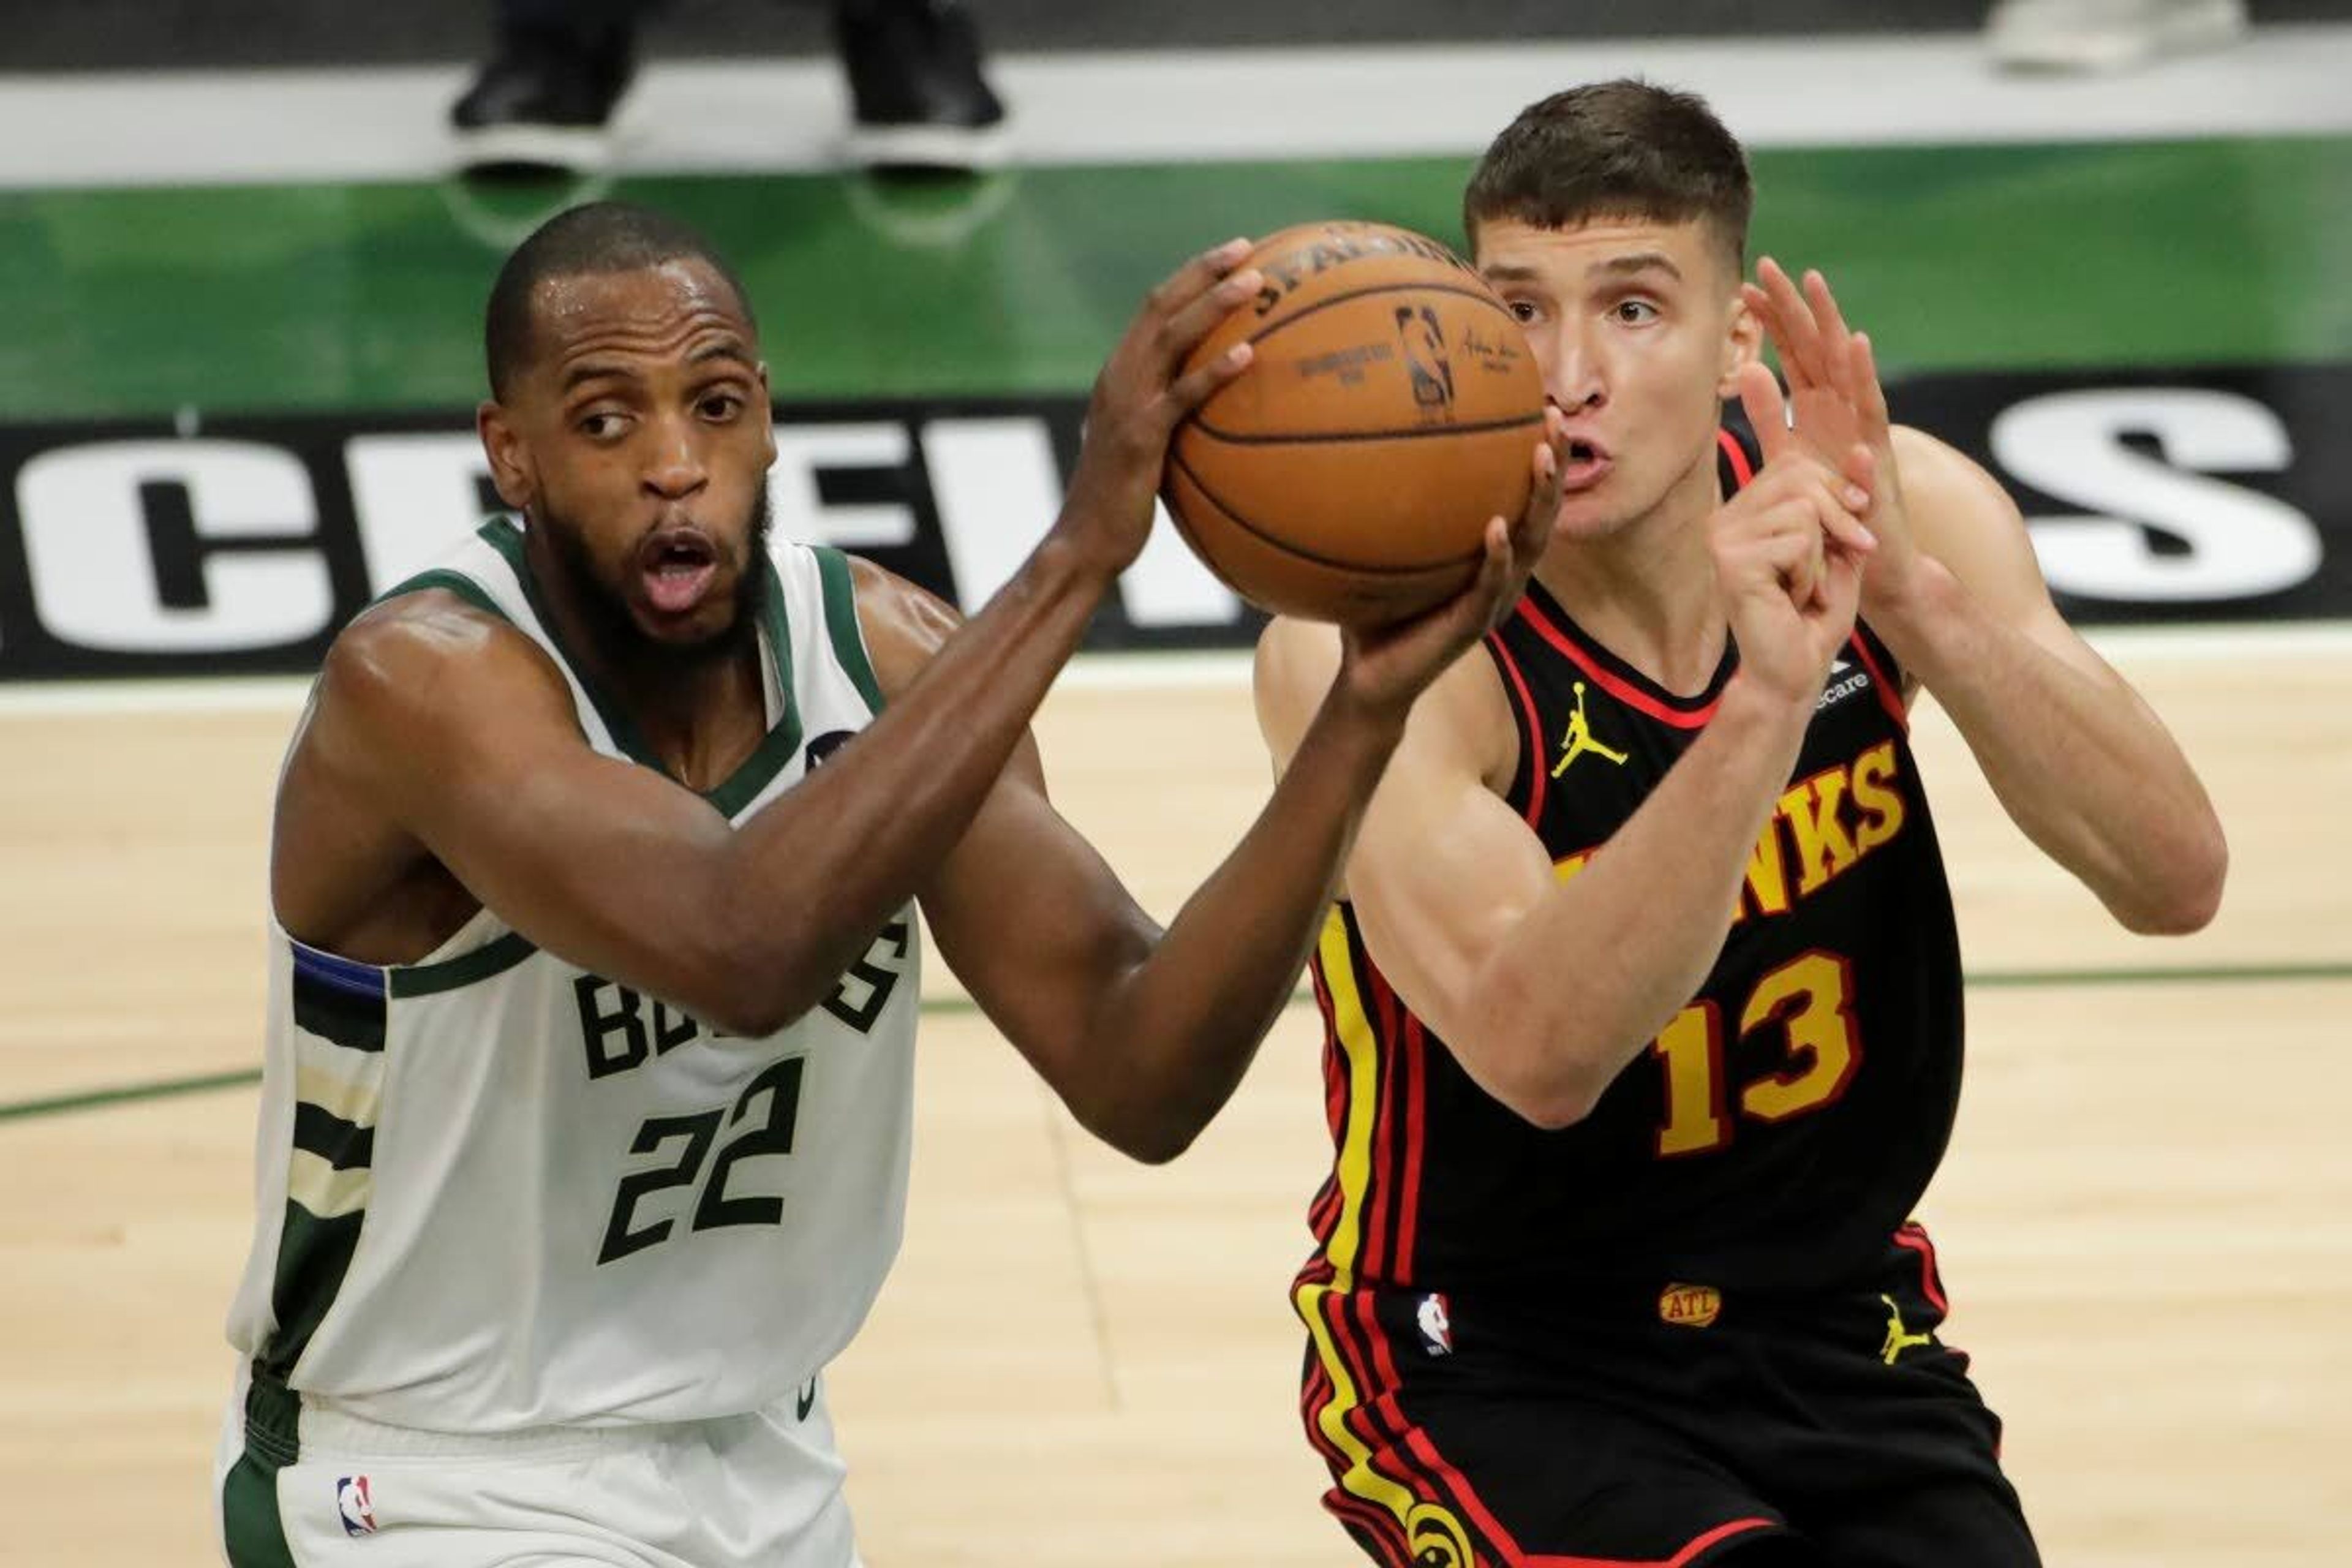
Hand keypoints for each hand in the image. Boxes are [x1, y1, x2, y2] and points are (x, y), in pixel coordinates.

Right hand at [1054, 238, 1261, 578]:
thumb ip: (1168, 419)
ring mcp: (1125, 405)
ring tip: (1253, 283)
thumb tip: (1211, 413)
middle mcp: (1117, 378)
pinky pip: (1181, 396)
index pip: (1155, 310)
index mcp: (1119, 374)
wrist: (1085, 542)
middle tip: (1246, 249)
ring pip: (1170, 338)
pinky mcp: (1138, 438)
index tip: (1231, 255)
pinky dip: (1213, 372)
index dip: (1191, 277)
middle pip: (1161, 307)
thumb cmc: (1121, 504)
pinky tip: (1246, 356)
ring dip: (1213, 305)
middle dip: (1203, 272)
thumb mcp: (1144, 449)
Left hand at [1335, 407, 1572, 721]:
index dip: (1540, 458)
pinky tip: (1496, 527)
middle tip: (1552, 417)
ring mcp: (1493, 602)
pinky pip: (1489, 587)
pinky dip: (1497, 557)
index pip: (1525, 501)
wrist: (1367, 680)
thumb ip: (1381, 510)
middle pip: (1542, 514)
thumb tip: (1349, 445)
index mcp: (1490, 559)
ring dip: (1538, 500)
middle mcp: (1502, 577)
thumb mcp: (1381, 552)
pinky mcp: (1472, 627)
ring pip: (1531, 545)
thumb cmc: (1375, 614)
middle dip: (1553, 465)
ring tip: (1540, 456)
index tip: (1538, 406)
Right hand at [1711, 364, 1874, 706]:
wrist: (1794, 673)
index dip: (1834, 489)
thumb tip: (1861, 449)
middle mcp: (1724, 520)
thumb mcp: (1841, 546)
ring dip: (1820, 556)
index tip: (1851, 531)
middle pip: (1799, 475)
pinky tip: (1791, 599)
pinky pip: (1799, 540)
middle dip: (1837, 517)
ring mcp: (1722, 539)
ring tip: (1802, 588)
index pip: (1793, 464)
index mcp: (1742, 512)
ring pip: (1803, 508)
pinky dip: (1810, 574)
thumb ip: (1848, 500)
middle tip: (1839, 559)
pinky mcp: (1731, 561)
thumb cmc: (1814, 617)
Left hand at [1742, 258, 1923, 607]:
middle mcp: (1842, 409)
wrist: (1870, 561)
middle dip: (1794, 307)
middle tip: (1770, 266)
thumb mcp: (1789, 458)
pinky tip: (1855, 344)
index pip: (1791, 353)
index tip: (1743, 286)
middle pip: (1816, 347)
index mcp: (1818, 408)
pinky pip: (1871, 408)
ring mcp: (1863, 426)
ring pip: (1845, 364)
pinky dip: (1864, 375)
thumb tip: (1745, 371)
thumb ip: (1770, 417)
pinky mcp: (1880, 452)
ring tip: (1816, 285)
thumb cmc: (1831, 510)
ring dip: (1830, 323)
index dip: (1770, 321)